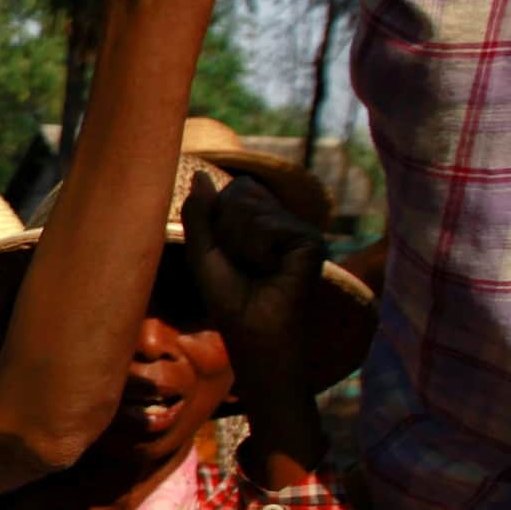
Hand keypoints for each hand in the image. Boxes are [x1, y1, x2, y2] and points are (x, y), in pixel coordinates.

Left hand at [181, 172, 322, 386]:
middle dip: (226, 231)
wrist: (255, 336)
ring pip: (250, 208)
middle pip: (239, 192)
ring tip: (257, 269)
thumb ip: (199, 214)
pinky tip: (272, 271)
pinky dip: (256, 251)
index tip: (228, 255)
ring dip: (239, 243)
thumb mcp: (203, 253)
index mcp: (265, 220)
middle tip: (243, 265)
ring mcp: (302, 229)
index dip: (217, 221)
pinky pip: (266, 227)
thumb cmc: (230, 300)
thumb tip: (199, 173)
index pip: (233, 190)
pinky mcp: (311, 241)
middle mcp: (287, 220)